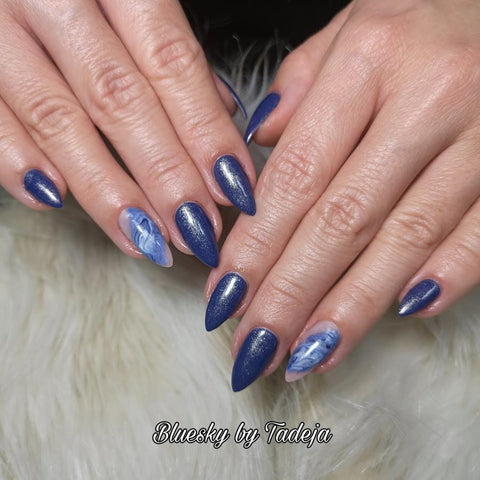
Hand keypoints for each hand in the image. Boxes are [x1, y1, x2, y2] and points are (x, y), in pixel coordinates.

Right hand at [0, 0, 254, 267]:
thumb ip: (173, 54)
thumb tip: (221, 116)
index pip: (171, 63)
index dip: (205, 131)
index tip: (232, 188)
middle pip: (120, 100)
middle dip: (165, 175)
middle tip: (195, 230)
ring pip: (56, 120)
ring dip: (106, 191)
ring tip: (145, 240)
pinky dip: (16, 162)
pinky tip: (56, 201)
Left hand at [205, 0, 479, 389]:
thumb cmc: (424, 16)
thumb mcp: (352, 27)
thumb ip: (300, 86)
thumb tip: (257, 146)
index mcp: (370, 59)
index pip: (295, 175)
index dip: (255, 245)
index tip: (225, 296)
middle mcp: (427, 99)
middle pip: (341, 219)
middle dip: (291, 294)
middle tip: (254, 347)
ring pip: (404, 239)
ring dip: (350, 308)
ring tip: (306, 354)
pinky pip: (479, 234)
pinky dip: (443, 279)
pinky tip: (397, 316)